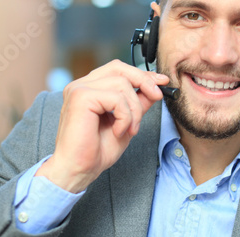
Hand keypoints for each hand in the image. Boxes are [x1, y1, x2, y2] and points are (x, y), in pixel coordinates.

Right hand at [36, 60, 168, 192]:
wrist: (78, 170)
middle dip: (143, 81)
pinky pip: (116, 98)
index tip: (162, 81)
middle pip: (119, 68)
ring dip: (134, 109)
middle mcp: (81, 85)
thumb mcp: (126, 122)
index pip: (118, 70)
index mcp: (89, 88)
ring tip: (130, 129)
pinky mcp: (80, 97)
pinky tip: (118, 131)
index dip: (142, 74)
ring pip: (122, 84)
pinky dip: (125, 117)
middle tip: (157, 96)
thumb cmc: (96, 151)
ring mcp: (79, 89)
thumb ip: (137, 103)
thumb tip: (155, 87)